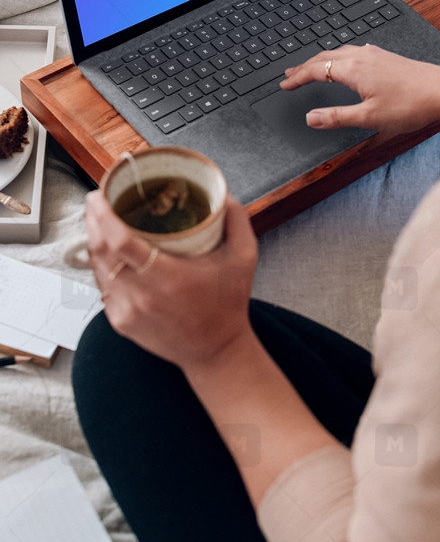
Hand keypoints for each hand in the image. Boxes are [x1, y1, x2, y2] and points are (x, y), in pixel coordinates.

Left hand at [85, 190, 257, 371]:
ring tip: (101, 220)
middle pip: (100, 251)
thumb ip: (236, 219)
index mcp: (169, 277)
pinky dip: (103, 265)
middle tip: (99, 199)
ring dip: (95, 241)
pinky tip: (110, 252)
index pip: (120, 241)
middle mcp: (142, 296)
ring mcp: (127, 311)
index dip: (103, 215)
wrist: (216, 351)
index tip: (100, 194)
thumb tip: (221, 189)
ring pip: (98, 267)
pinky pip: (103, 285)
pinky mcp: (120, 321)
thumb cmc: (228, 303)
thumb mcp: (244, 257)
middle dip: (93, 220)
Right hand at [280, 45, 439, 136]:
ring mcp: (375, 55)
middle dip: (304, 66)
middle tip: (289, 74)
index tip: (284, 85)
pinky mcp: (386, 58)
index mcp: (353, 69)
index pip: (316, 70)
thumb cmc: (412, 104)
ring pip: (339, 53)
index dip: (297, 78)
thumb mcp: (369, 117)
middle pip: (324, 58)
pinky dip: (338, 58)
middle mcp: (362, 57)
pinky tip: (345, 63)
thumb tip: (311, 118)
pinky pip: (353, 53)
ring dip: (321, 61)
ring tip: (311, 68)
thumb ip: (337, 117)